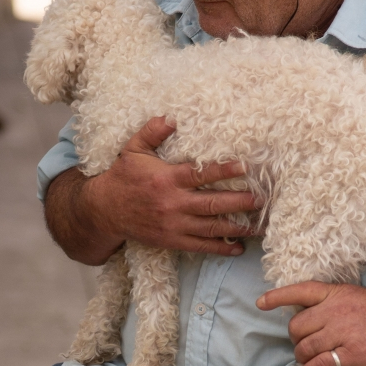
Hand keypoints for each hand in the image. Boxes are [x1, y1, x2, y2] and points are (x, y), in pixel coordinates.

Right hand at [88, 116, 260, 255]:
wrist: (104, 211)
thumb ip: (153, 131)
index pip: (200, 174)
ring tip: (258, 226)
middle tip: (261, 199)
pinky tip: (238, 248)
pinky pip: (200, 246)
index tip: (244, 167)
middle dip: (239, 202)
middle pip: (212, 204)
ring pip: (210, 228)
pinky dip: (220, 249)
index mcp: (166, 179)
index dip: (223, 171)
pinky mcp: (171, 241)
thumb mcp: (133, 149)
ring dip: (236, 227)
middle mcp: (172, 203)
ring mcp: (173, 225)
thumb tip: (171, 116)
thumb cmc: (122, 176)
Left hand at [256, 283, 365, 365]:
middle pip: (296, 326)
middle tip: (304, 344)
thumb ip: (328, 304)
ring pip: (305, 347)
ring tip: (308, 360)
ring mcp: (341, 332)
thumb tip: (306, 319)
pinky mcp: (351, 353)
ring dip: (301, 356)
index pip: (299, 291)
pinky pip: (319, 364)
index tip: (261, 304)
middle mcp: (333, 311)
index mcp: (333, 294)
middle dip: (295, 338)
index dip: (277, 298)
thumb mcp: (351, 296)